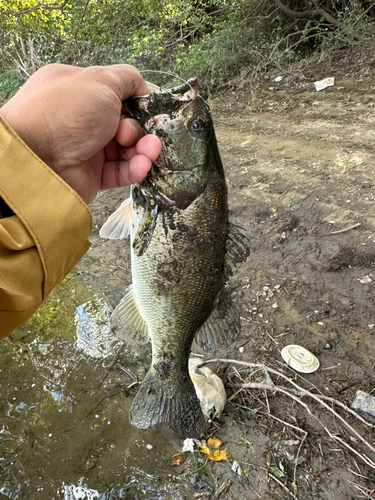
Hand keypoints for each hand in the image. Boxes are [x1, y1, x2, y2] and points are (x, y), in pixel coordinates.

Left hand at [0, 64, 161, 203]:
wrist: (37, 157)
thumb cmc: (65, 113)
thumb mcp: (101, 80)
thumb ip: (127, 79)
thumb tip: (143, 88)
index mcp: (81, 92)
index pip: (119, 96)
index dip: (137, 103)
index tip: (148, 110)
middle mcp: (84, 119)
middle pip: (127, 124)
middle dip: (139, 129)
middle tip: (129, 133)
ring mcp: (89, 148)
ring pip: (128, 150)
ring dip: (144, 149)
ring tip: (149, 150)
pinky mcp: (94, 175)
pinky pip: (122, 171)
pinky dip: (135, 168)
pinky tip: (142, 164)